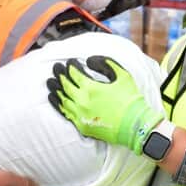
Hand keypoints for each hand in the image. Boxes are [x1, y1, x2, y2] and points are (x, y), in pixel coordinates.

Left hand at [46, 56, 163, 154]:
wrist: (135, 125)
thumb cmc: (131, 99)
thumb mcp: (122, 75)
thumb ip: (105, 64)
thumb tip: (89, 60)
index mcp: (91, 88)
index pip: (74, 74)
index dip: (70, 66)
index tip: (70, 62)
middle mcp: (82, 101)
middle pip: (65, 85)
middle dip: (59, 75)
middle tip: (55, 68)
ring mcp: (80, 115)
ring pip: (62, 99)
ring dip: (55, 89)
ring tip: (50, 81)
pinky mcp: (82, 126)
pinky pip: (65, 113)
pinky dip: (58, 104)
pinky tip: (53, 98)